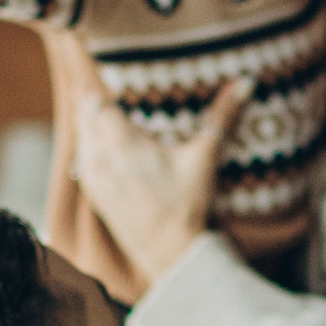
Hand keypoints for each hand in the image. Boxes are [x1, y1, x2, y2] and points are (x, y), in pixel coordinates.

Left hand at [68, 48, 241, 287]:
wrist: (170, 253)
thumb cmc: (187, 205)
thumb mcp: (203, 158)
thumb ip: (220, 117)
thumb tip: (244, 83)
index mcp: (124, 143)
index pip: (94, 104)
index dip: (92, 87)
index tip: (93, 72)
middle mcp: (101, 158)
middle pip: (83, 117)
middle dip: (87, 101)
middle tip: (92, 84)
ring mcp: (94, 178)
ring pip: (81, 139)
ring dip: (86, 124)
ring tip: (94, 109)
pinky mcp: (95, 195)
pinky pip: (83, 161)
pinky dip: (88, 147)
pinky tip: (99, 144)